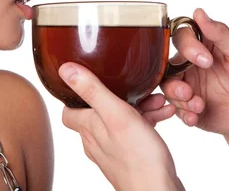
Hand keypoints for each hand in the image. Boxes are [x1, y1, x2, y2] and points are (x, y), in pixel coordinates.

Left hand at [59, 63, 183, 190]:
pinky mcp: (132, 154)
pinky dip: (149, 120)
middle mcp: (97, 140)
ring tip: (158, 102)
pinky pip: (137, 130)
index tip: (92, 78)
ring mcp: (114, 149)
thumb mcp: (116, 115)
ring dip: (140, 106)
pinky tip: (164, 115)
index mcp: (88, 128)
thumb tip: (65, 70)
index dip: (78, 92)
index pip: (69, 108)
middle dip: (122, 95)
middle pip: (101, 109)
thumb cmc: (139, 158)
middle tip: (140, 90)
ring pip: (122, 119)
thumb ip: (92, 91)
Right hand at [141, 8, 228, 142]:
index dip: (188, 47)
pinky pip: (173, 107)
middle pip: (165, 62)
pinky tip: (196, 116)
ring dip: (177, 96)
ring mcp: (186, 83)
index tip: (206, 61)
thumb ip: (221, 33)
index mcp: (203, 44)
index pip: (181, 35)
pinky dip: (182, 113)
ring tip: (197, 105)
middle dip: (175, 78)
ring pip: (166, 85)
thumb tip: (199, 11)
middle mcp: (190, 62)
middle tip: (188, 91)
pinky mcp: (185, 105)